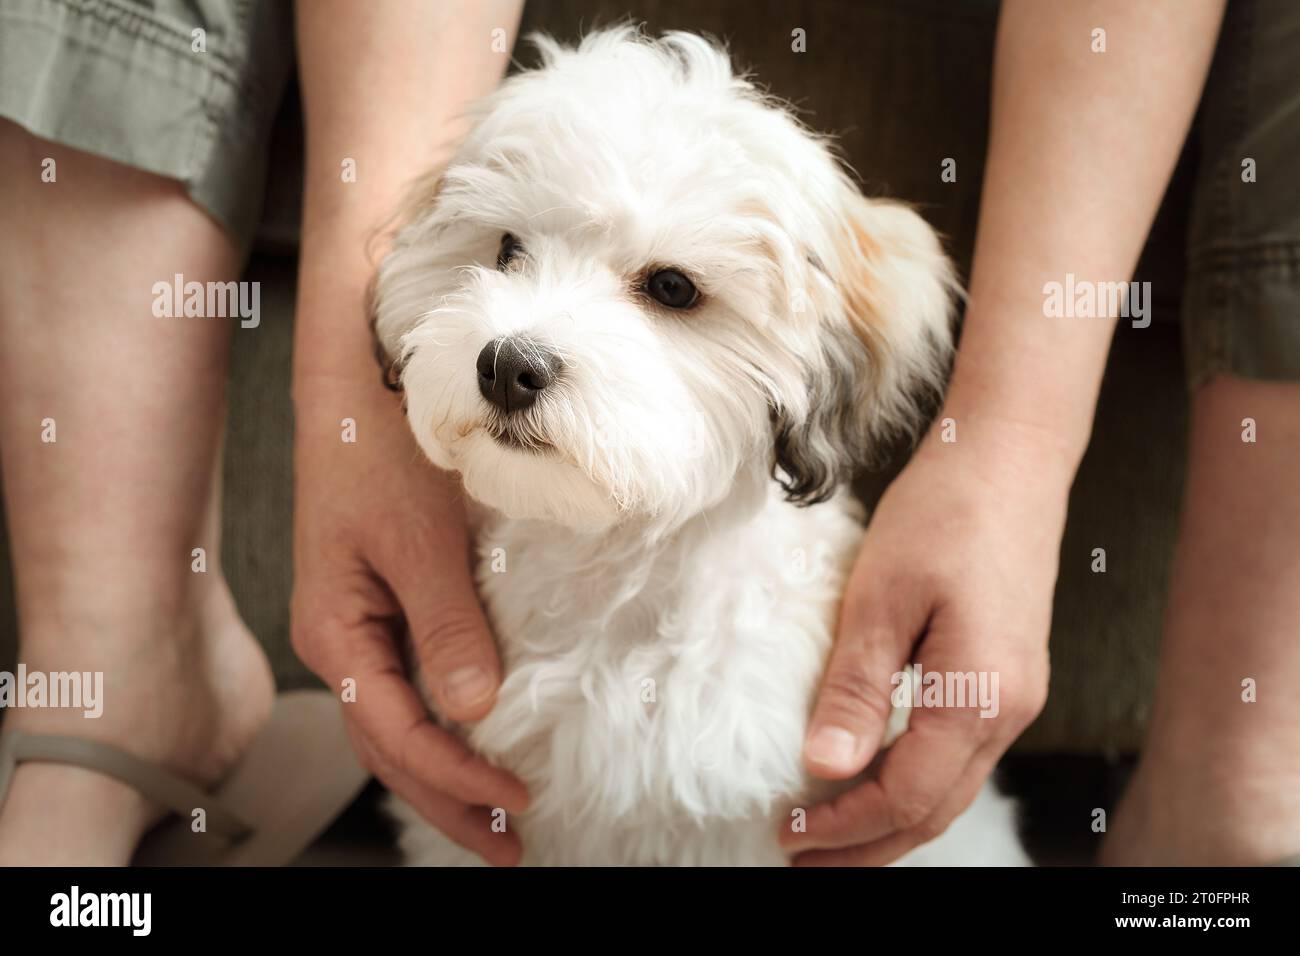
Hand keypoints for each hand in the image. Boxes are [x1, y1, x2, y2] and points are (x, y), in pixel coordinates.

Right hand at [291, 374, 528, 865]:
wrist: (360, 380)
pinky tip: (473, 742)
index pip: (396, 734)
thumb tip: (474, 711)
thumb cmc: (381, 448)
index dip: (454, 778)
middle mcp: (343, 639)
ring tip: (493, 818)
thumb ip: (446, 626)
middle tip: (508, 849)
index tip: (513, 801)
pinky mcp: (385, 602)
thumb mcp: (418, 539)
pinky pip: (409, 684)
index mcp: (337, 632)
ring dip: (445, 774)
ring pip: (399, 722)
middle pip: (392, 747)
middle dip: (448, 802)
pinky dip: (442, 727)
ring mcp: (361, 623)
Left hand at [782, 416, 1069, 864]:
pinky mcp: (1007, 674)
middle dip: (868, 846)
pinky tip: (876, 774)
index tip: (786, 832)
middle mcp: (1011, 709)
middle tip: (803, 859)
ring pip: (951, 787)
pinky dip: (914, 782)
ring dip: (891, 819)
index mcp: (980, 695)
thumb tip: (824, 769)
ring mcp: (1016, 694)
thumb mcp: (881, 597)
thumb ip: (856, 688)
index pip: (905, 795)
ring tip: (832, 834)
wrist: (1008, 457)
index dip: (843, 826)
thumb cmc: (945, 512)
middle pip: (936, 809)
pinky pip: (959, 753)